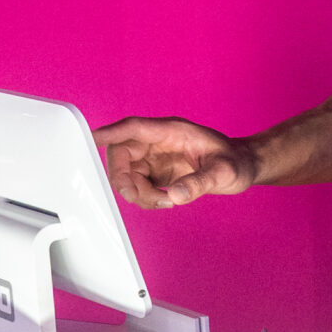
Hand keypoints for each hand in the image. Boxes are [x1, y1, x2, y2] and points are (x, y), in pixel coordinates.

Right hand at [91, 116, 257, 208]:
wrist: (241, 168)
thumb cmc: (235, 162)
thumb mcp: (223, 172)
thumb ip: (199, 183)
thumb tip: (174, 195)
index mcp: (170, 131)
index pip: (132, 128)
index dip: (109, 133)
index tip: (90, 139)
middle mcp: (157, 142)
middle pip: (121, 154)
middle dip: (123, 178)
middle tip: (139, 196)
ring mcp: (154, 157)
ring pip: (126, 173)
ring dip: (136, 192)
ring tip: (166, 202)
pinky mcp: (156, 173)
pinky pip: (137, 185)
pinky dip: (145, 198)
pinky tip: (167, 201)